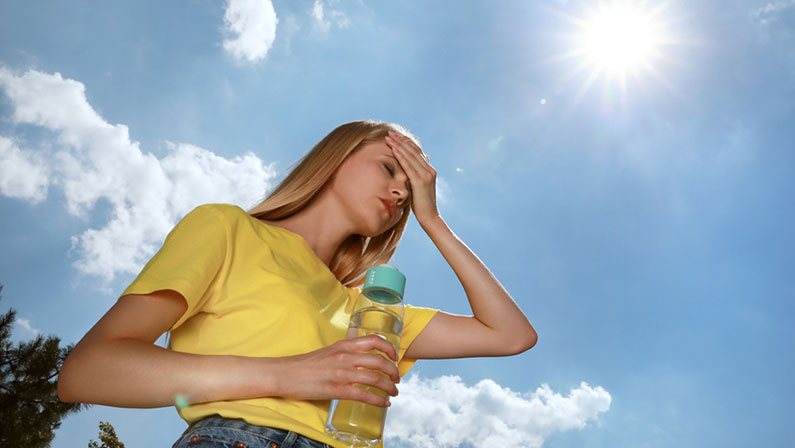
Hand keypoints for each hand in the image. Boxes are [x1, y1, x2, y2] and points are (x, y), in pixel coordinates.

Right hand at [275, 335, 399, 406]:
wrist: (284, 374)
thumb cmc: (304, 364)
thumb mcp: (329, 351)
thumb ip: (345, 354)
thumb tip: (361, 361)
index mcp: (344, 345)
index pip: (374, 340)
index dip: (389, 348)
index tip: (395, 356)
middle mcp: (345, 357)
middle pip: (380, 361)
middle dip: (394, 371)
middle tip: (397, 379)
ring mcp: (341, 373)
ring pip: (375, 379)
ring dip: (389, 387)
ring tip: (394, 392)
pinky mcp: (336, 390)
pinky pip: (364, 395)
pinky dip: (378, 400)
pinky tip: (384, 403)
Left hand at [384, 130, 438, 224]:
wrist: (429, 217)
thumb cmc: (422, 204)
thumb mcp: (420, 186)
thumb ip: (419, 174)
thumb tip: (421, 160)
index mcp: (429, 170)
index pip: (417, 151)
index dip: (406, 142)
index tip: (395, 136)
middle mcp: (429, 170)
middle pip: (413, 150)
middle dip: (400, 141)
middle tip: (389, 133)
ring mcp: (426, 175)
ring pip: (411, 156)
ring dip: (398, 145)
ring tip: (388, 138)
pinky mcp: (420, 182)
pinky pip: (408, 166)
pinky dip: (401, 156)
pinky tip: (393, 150)